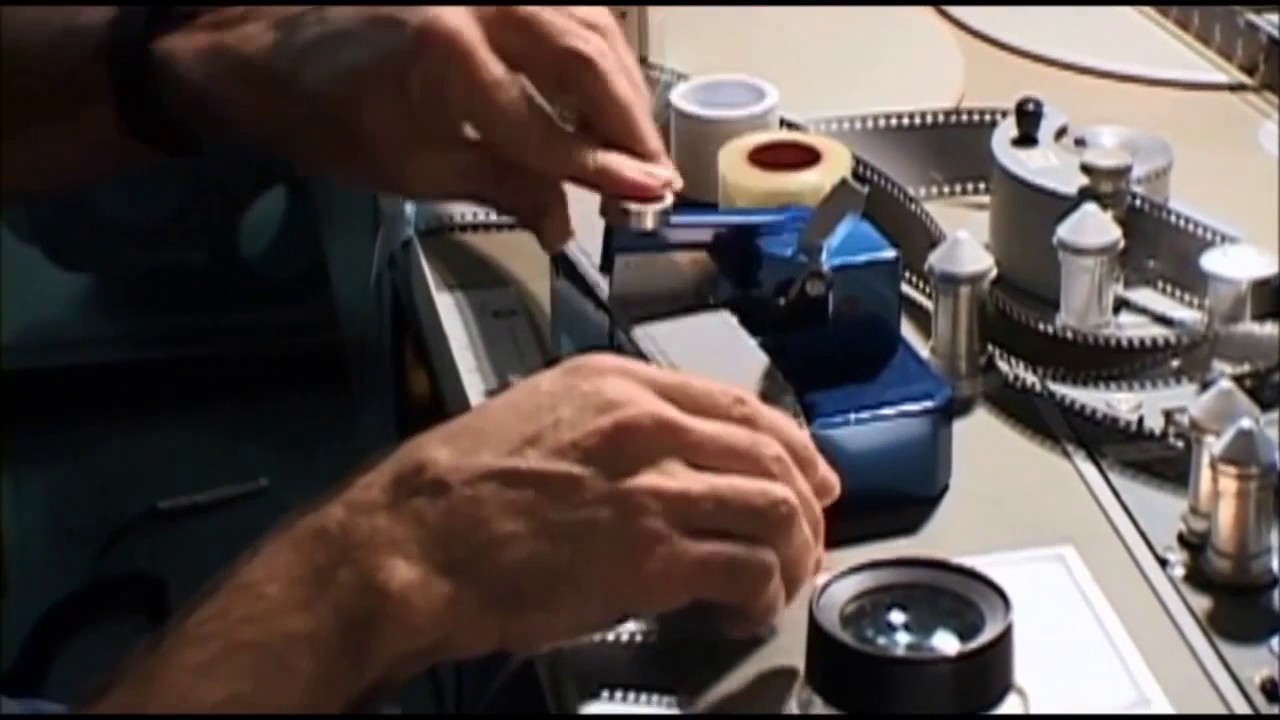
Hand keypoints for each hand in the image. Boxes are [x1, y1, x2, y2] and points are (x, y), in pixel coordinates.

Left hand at [159, 6, 679, 250]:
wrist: (265, 46)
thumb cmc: (326, 113)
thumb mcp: (412, 167)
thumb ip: (501, 185)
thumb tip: (564, 222)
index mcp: (448, 59)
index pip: (548, 128)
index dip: (603, 168)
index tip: (648, 196)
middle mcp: (478, 5)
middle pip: (585, 61)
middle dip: (629, 122)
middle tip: (657, 174)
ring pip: (589, 23)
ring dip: (624, 83)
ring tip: (641, 138)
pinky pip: (569, 5)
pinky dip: (600, 46)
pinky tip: (612, 83)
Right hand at [344, 352, 840, 662]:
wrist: (413, 545)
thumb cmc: (453, 491)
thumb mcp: (535, 420)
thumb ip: (607, 430)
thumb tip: (659, 464)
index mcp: (617, 384)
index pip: (736, 402)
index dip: (789, 440)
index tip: (809, 469)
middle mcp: (646, 423)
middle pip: (769, 452)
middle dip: (805, 499)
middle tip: (812, 533)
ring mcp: (653, 486)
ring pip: (773, 507)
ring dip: (792, 550)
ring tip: (782, 580)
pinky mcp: (651, 554)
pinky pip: (745, 568)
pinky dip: (762, 593)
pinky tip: (747, 610)